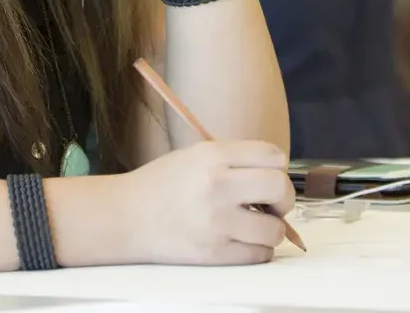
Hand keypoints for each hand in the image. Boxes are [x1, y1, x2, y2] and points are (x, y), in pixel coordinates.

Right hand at [120, 139, 294, 265]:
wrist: (126, 217)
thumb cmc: (163, 182)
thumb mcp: (198, 154)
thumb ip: (235, 160)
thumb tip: (275, 175)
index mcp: (214, 156)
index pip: (273, 156)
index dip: (276, 167)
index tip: (267, 176)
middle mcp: (218, 186)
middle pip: (280, 188)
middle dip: (282, 197)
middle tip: (270, 202)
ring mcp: (217, 223)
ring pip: (275, 229)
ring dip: (272, 228)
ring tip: (255, 224)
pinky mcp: (214, 255)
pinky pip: (259, 255)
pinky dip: (259, 249)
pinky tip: (244, 241)